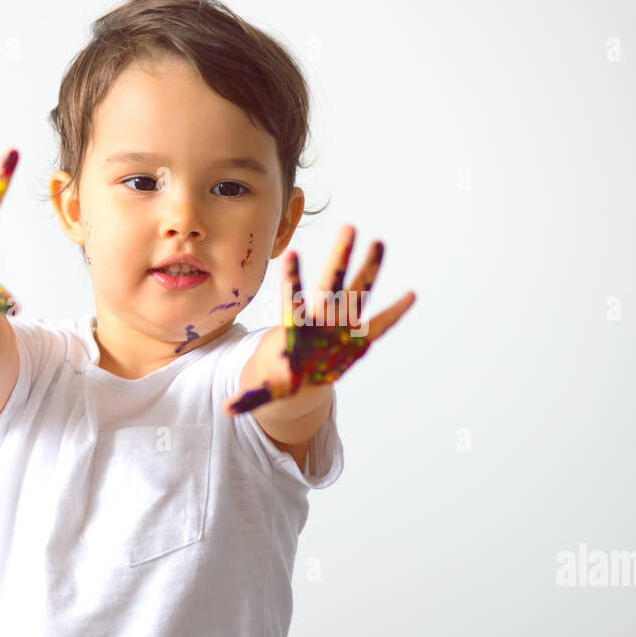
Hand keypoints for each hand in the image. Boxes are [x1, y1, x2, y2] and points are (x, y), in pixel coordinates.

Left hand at [224, 224, 415, 414]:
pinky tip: (410, 296)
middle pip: (332, 284)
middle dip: (340, 257)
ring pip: (357, 294)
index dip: (292, 279)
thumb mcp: (265, 390)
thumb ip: (250, 396)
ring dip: (369, 270)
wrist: (296, 379)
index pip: (294, 299)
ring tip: (379, 243)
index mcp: (297, 329)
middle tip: (349, 227)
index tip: (292, 252)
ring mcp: (341, 326)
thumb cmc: (280, 379)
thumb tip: (225, 409)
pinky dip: (394, 313)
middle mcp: (321, 320)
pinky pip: (379, 326)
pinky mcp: (357, 340)